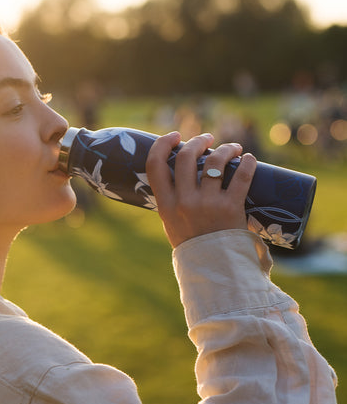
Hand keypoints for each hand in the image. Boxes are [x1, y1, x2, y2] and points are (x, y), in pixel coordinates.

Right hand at [146, 132, 256, 247]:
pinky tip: (248, 159)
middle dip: (198, 141)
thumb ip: (174, 201)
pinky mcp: (232, 207)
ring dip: (225, 149)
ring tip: (232, 149)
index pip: (154, 165)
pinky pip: (241, 177)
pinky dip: (247, 163)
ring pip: (215, 162)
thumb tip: (183, 174)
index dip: (162, 144)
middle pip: (186, 157)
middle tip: (207, 139)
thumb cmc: (193, 244)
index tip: (174, 136)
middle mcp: (184, 202)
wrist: (214, 268)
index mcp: (166, 205)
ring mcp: (208, 204)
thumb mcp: (172, 223)